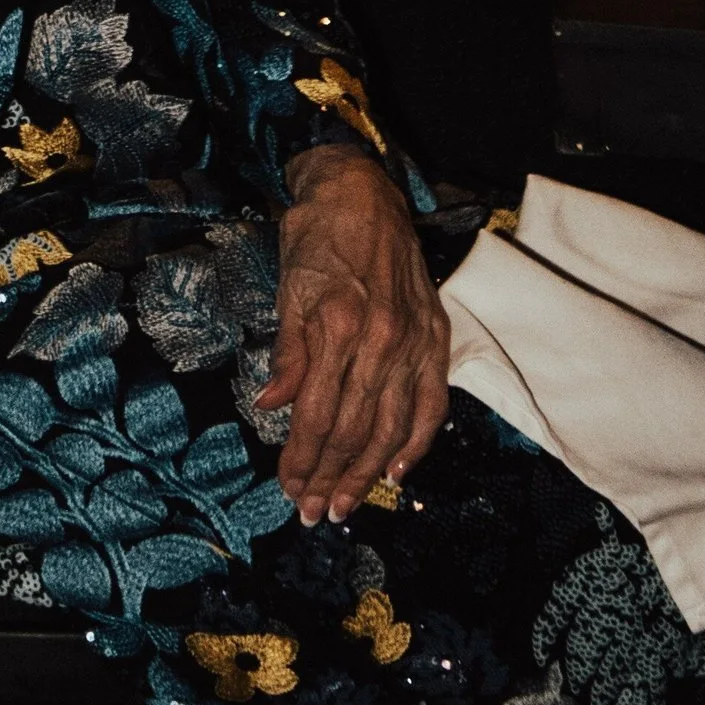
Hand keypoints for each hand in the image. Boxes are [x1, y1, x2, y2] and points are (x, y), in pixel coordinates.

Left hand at [263, 146, 450, 523]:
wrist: (365, 193)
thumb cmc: (318, 238)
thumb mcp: (289, 287)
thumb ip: (286, 352)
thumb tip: (268, 405)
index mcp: (336, 325)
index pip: (315, 412)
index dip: (301, 457)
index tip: (289, 488)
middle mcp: (380, 339)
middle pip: (353, 428)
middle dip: (330, 476)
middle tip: (313, 512)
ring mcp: (413, 341)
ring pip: (391, 426)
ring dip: (369, 473)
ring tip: (348, 504)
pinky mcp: (436, 338)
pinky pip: (431, 403)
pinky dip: (417, 442)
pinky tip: (399, 471)